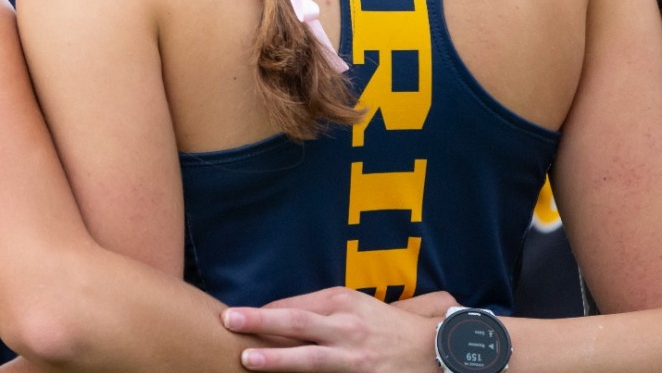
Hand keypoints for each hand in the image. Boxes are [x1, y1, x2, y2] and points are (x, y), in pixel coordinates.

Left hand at [221, 287, 440, 371]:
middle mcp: (346, 328)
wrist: (433, 350)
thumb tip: (271, 315)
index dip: (261, 314)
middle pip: (296, 323)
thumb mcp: (352, 304)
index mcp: (341, 303)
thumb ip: (314, 308)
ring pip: (310, 358)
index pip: (291, 306)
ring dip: (277, 359)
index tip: (234, 318)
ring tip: (247, 360)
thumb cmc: (382, 324)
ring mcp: (355, 358)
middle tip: (227, 320)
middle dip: (260, 322)